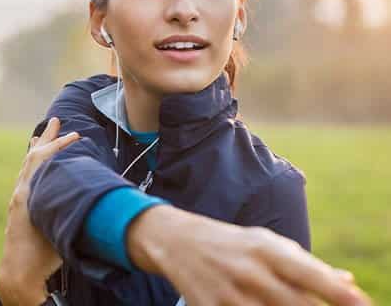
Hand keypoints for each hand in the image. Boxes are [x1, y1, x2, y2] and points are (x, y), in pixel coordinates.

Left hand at [0, 117, 79, 305]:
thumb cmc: (43, 253)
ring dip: (37, 149)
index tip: (77, 135)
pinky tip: (36, 165)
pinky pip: (26, 177)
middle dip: (47, 138)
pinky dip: (33, 165)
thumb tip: (99, 192)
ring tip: (40, 136)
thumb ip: (74, 207)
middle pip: (33, 156)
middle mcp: (21, 191)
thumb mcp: (60, 227)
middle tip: (55, 121)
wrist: (18, 274)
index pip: (43, 158)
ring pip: (27, 166)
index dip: (60, 144)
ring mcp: (18, 199)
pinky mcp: (19, 208)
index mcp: (28, 192)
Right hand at [127, 205, 371, 305]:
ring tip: (277, 300)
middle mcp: (249, 271)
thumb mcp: (265, 242)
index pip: (309, 274)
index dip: (338, 293)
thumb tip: (347, 280)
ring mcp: (228, 294)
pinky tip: (257, 305)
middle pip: (296, 305)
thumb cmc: (230, 242)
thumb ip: (305, 262)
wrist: (178, 241)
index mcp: (265, 249)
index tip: (362, 305)